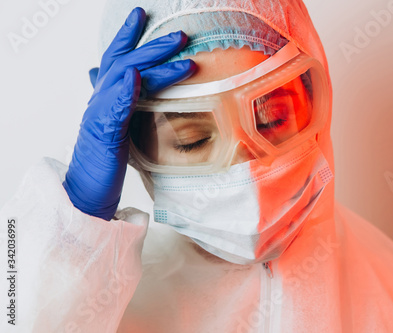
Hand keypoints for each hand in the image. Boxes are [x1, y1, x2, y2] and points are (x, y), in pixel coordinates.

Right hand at [63, 7, 195, 219]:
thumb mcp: (119, 126)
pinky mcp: (104, 135)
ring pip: (125, 80)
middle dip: (154, 46)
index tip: (141, 14)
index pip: (117, 59)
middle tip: (180, 35)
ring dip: (152, 64)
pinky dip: (124, 91)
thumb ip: (125, 103)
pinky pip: (113, 109)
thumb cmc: (106, 159)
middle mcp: (101, 100)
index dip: (128, 36)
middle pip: (126, 63)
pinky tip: (135, 77)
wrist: (87, 190)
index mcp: (107, 98)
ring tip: (179, 54)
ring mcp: (100, 116)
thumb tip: (135, 84)